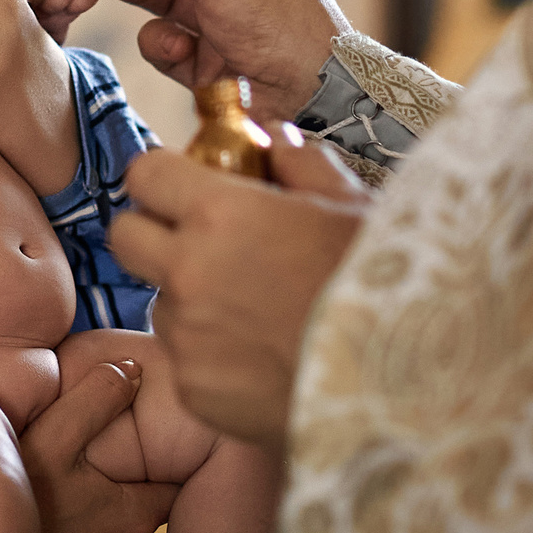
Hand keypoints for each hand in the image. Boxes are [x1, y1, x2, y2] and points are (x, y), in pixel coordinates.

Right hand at [19, 359, 177, 532]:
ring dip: (85, 517)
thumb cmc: (15, 496)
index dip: (165, 462)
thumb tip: (134, 369)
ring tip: (57, 488)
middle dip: (119, 486)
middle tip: (93, 458)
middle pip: (133, 512)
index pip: (172, 487)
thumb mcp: (56, 433)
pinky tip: (33, 521)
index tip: (153, 443)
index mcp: (129, 518)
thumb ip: (100, 397)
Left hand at [109, 129, 370, 451]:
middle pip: (125, 236)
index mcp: (221, 213)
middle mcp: (189, 271)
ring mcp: (187, 335)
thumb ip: (301, 164)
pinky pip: (184, 360)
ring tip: (253, 312)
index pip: (145, 175)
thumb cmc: (383, 284)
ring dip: (188, 300)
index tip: (185, 190)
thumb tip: (275, 142)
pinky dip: (211, 357)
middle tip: (198, 244)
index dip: (164, 180)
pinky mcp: (194, 390)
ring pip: (159, 302)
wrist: (406, 383)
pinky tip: (263, 358)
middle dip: (152, 233)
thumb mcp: (351, 205)